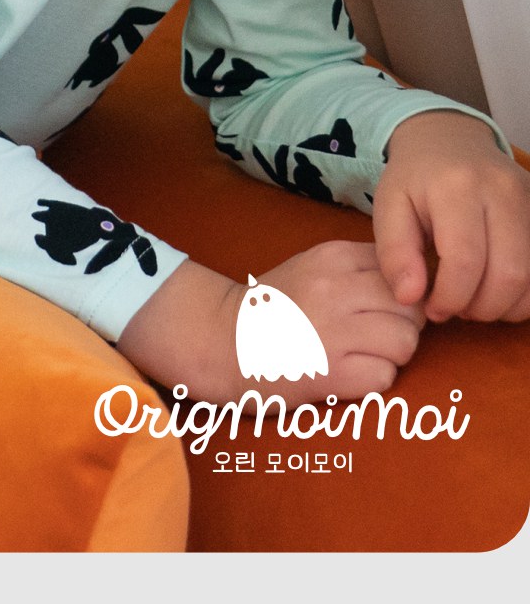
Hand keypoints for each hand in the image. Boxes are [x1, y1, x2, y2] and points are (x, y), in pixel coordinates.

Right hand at [243, 239, 424, 400]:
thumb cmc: (273, 307)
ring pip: (405, 342)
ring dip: (392, 356)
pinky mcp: (332, 373)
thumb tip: (416, 283)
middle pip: (411, 308)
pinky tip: (348, 376)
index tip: (387, 308)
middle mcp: (337, 288)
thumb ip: (358, 269)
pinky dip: (372, 382)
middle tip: (377, 338)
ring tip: (363, 356)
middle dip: (403, 327)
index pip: (403, 270)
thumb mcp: (311, 267)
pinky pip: (384, 377)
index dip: (404, 294)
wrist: (223, 341)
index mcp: (334, 256)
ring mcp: (334, 330)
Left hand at [372, 110, 529, 323]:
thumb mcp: (389, 207)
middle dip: (481, 307)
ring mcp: (529, 199)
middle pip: (508, 274)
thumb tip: (409, 298)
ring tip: (474, 300)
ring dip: (504, 305)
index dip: (451, 298)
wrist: (449, 137)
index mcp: (456, 187)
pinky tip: (496, 290)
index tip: (433, 308)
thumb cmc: (415, 178)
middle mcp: (502, 191)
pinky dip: (523, 293)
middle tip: (455, 308)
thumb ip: (395, 253)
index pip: (465, 261)